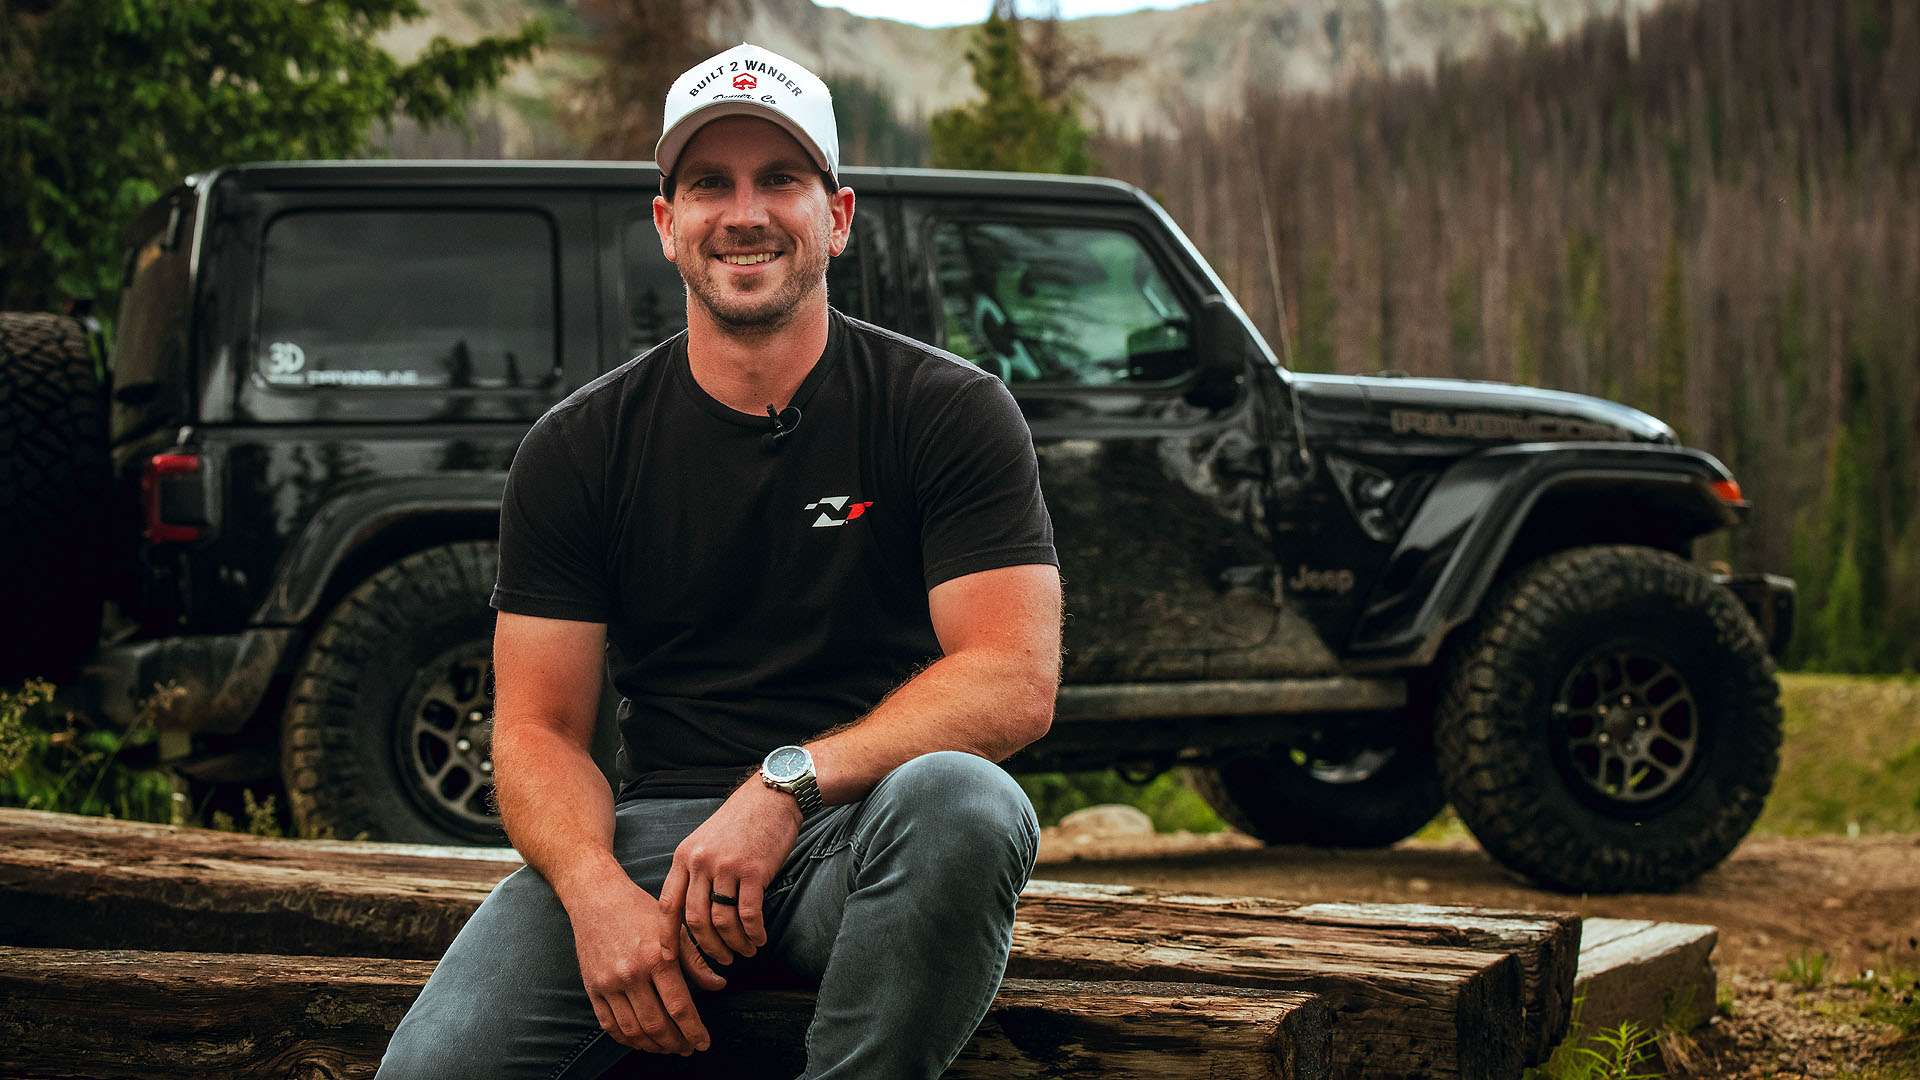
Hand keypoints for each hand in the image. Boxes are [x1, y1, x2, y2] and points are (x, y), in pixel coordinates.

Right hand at [566, 875, 726, 1054]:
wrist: (597, 899)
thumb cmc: (640, 911)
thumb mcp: (675, 928)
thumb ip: (696, 961)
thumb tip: (718, 985)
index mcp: (656, 958)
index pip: (679, 1007)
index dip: (694, 1031)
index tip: (703, 1043)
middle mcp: (631, 973)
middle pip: (656, 1024)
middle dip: (676, 1043)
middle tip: (688, 1048)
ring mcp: (608, 983)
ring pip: (633, 1030)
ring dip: (653, 1046)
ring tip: (668, 1047)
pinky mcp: (592, 988)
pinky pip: (609, 1025)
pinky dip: (627, 1039)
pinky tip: (642, 1040)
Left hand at [660, 780, 802, 968]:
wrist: (771, 797)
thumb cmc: (739, 822)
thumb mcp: (704, 841)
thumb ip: (694, 871)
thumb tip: (689, 913)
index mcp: (684, 857)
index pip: (667, 904)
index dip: (666, 935)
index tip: (668, 958)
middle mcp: (701, 862)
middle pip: (695, 919)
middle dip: (707, 947)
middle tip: (721, 960)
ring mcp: (727, 867)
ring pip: (722, 920)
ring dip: (734, 943)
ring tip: (745, 951)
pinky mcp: (754, 871)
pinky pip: (748, 914)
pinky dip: (753, 933)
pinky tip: (759, 939)